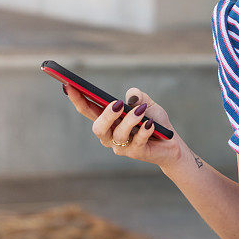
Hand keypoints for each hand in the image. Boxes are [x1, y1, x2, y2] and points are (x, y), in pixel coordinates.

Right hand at [63, 84, 182, 170]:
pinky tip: (150, 124)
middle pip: (98, 128)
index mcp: (108, 120)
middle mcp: (110, 134)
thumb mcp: (146, 103)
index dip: (77, 98)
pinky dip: (144, 130)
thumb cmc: (153, 120)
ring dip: (130, 121)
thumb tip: (130, 98)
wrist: (170, 142)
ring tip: (141, 112)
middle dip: (106, 116)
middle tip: (118, 104)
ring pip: (118, 134)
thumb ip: (137, 96)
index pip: (88, 109)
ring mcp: (121, 146)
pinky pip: (137, 142)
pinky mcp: (135, 153)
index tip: (68, 85)